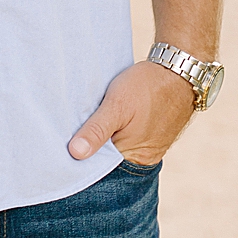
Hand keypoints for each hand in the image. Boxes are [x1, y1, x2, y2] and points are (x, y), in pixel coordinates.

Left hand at [68, 59, 194, 165]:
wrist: (178, 72)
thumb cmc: (148, 87)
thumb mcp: (116, 106)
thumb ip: (96, 130)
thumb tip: (75, 153)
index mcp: (135, 157)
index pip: (99, 166)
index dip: (79, 157)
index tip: (59, 145)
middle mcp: (143, 157)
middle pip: (106, 158)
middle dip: (87, 147)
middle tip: (64, 131)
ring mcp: (149, 146)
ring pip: (114, 147)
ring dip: (99, 137)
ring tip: (80, 123)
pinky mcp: (150, 135)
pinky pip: (124, 138)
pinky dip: (111, 131)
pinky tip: (98, 119)